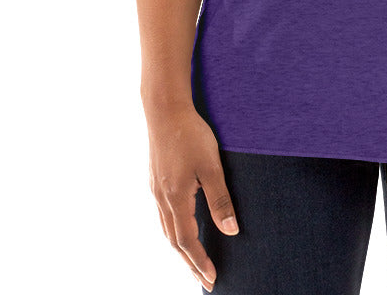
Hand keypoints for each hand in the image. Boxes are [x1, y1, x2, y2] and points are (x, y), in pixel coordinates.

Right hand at [145, 105, 239, 291]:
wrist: (165, 110)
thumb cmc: (191, 135)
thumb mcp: (211, 167)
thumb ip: (220, 200)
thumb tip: (231, 231)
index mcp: (176, 198)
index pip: (188, 241)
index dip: (200, 262)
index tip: (212, 279)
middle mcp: (161, 198)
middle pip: (174, 241)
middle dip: (190, 262)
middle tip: (204, 279)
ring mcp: (156, 189)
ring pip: (166, 229)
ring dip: (180, 248)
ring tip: (193, 260)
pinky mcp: (156, 179)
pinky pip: (163, 215)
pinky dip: (173, 230)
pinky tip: (181, 227)